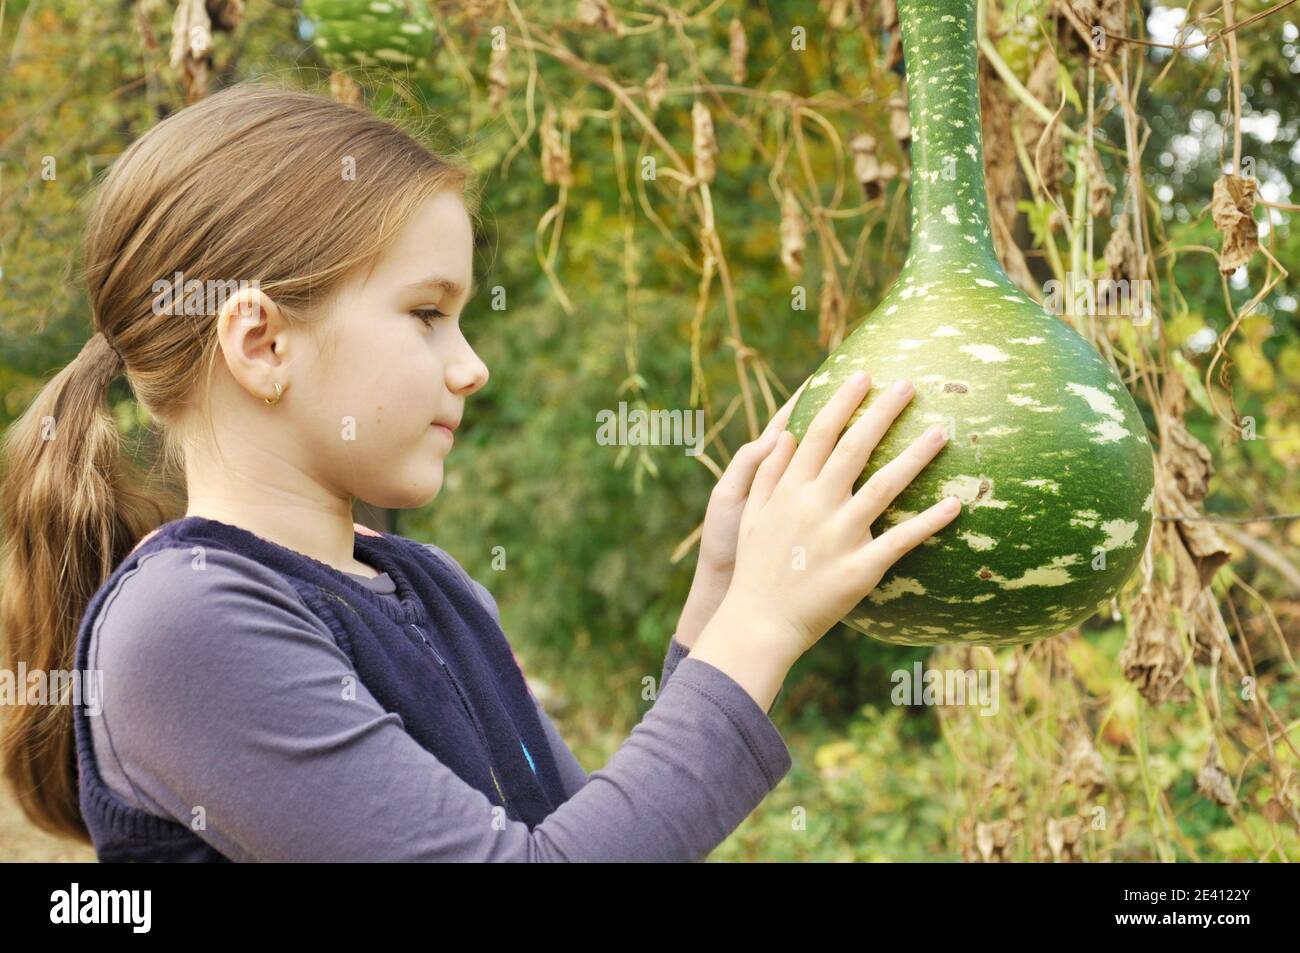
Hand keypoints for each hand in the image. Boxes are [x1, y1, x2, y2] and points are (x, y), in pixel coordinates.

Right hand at [698, 371, 961, 666]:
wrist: (758, 622)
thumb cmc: (755, 567)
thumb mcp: (751, 514)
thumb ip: (768, 473)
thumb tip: (785, 433)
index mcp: (789, 490)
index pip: (818, 433)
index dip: (842, 401)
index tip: (863, 375)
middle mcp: (815, 506)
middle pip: (854, 449)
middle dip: (882, 413)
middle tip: (909, 385)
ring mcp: (838, 537)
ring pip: (884, 487)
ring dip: (914, 456)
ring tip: (941, 432)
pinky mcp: (859, 569)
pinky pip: (900, 541)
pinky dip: (928, 522)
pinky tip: (954, 505)